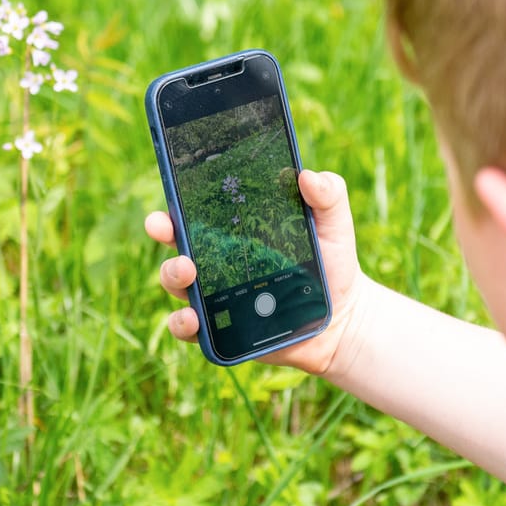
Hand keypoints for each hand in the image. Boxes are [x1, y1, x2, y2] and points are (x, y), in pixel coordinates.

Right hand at [144, 169, 369, 378]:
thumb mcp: (334, 225)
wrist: (343, 317)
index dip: (176, 201)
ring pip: (176, 283)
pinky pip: (189, 327)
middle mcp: (218, 260)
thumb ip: (328, 195)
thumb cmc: (332, 264)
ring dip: (171, 274)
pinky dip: (183, 323)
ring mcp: (216, 295)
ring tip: (187, 271)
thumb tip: (308, 175)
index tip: (169, 195)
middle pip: (177, 242)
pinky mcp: (221, 329)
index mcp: (236, 230)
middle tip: (166, 229)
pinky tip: (192, 318)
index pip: (198, 210)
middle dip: (163, 232)